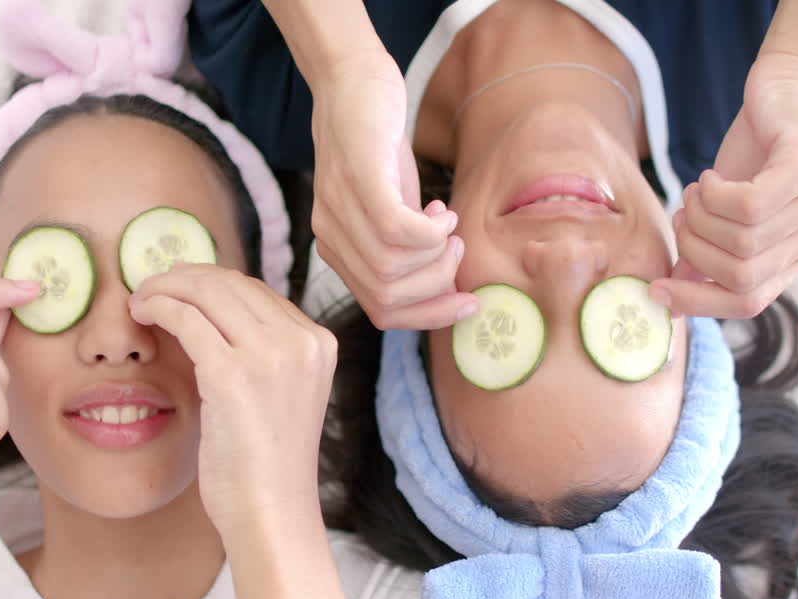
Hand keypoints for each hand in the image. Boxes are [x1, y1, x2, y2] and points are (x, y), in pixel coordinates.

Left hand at [128, 264, 336, 533]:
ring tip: (141, 299)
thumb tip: (207, 308)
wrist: (271, 512)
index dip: (210, 282)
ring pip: (206, 292)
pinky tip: (141, 314)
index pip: (257, 290)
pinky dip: (159, 307)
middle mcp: (301, 341)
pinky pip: (185, 319)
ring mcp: (269, 356)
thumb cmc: (266, 463)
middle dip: (184, 277)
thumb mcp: (280, 392)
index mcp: (319, 343)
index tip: (179, 287)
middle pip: (231, 283)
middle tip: (151, 287)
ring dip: (165, 287)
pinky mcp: (231, 375)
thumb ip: (260, 351)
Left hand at [309, 52, 477, 328]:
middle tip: (455, 248)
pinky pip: (396, 232)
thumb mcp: (393, 208)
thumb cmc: (379, 149)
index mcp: (337, 251)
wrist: (353, 84)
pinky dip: (431, 231)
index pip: (380, 311)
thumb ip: (407, 250)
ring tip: (448, 224)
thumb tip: (448, 288)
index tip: (466, 304)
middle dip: (436, 285)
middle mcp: (330, 236)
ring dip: (437, 254)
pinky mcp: (359, 178)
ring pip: (392, 269)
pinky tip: (440, 210)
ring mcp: (340, 208)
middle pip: (387, 298)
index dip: (428, 317)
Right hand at [650, 51, 797, 317]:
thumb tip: (671, 290)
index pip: (749, 303)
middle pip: (740, 276)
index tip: (656, 291)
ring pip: (742, 242)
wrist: (787, 83)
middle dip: (694, 249)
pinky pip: (752, 205)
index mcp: (795, 254)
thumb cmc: (755, 148)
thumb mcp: (725, 208)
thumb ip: (706, 250)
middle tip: (683, 214)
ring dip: (701, 215)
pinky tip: (709, 178)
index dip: (699, 303)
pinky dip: (715, 195)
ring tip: (697, 190)